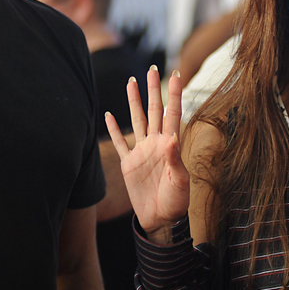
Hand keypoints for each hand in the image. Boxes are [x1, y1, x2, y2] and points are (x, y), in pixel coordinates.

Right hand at [105, 67, 188, 242]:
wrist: (160, 220)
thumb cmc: (175, 202)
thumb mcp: (179, 182)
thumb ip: (175, 159)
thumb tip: (173, 138)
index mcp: (170, 145)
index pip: (171, 114)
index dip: (173, 94)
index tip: (176, 74)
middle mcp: (155, 143)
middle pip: (152, 110)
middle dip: (152, 90)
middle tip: (151, 69)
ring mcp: (140, 152)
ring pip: (136, 120)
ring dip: (133, 102)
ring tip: (131, 82)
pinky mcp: (128, 163)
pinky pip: (120, 142)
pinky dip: (113, 129)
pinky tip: (109, 114)